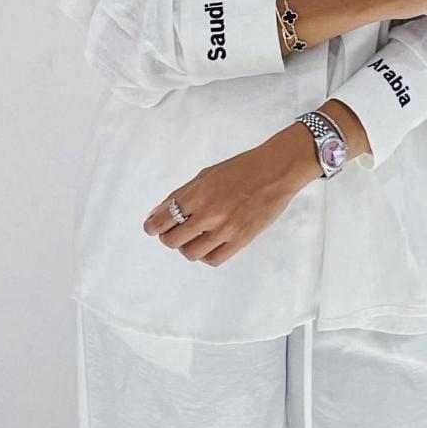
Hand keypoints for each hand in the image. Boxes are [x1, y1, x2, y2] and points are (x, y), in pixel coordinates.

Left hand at [142, 125, 320, 266]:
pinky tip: (207, 245)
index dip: (152, 226)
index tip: (151, 227)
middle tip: (171, 231)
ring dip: (185, 246)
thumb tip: (162, 210)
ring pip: (190, 253)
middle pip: (172, 239)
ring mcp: (225, 230)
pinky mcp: (240, 241)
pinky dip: (205, 255)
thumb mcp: (207, 174)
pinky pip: (213, 259)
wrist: (275, 172)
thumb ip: (185, 193)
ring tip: (191, 238)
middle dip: (167, 236)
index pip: (163, 219)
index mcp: (198, 193)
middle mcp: (208, 214)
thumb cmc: (241, 168)